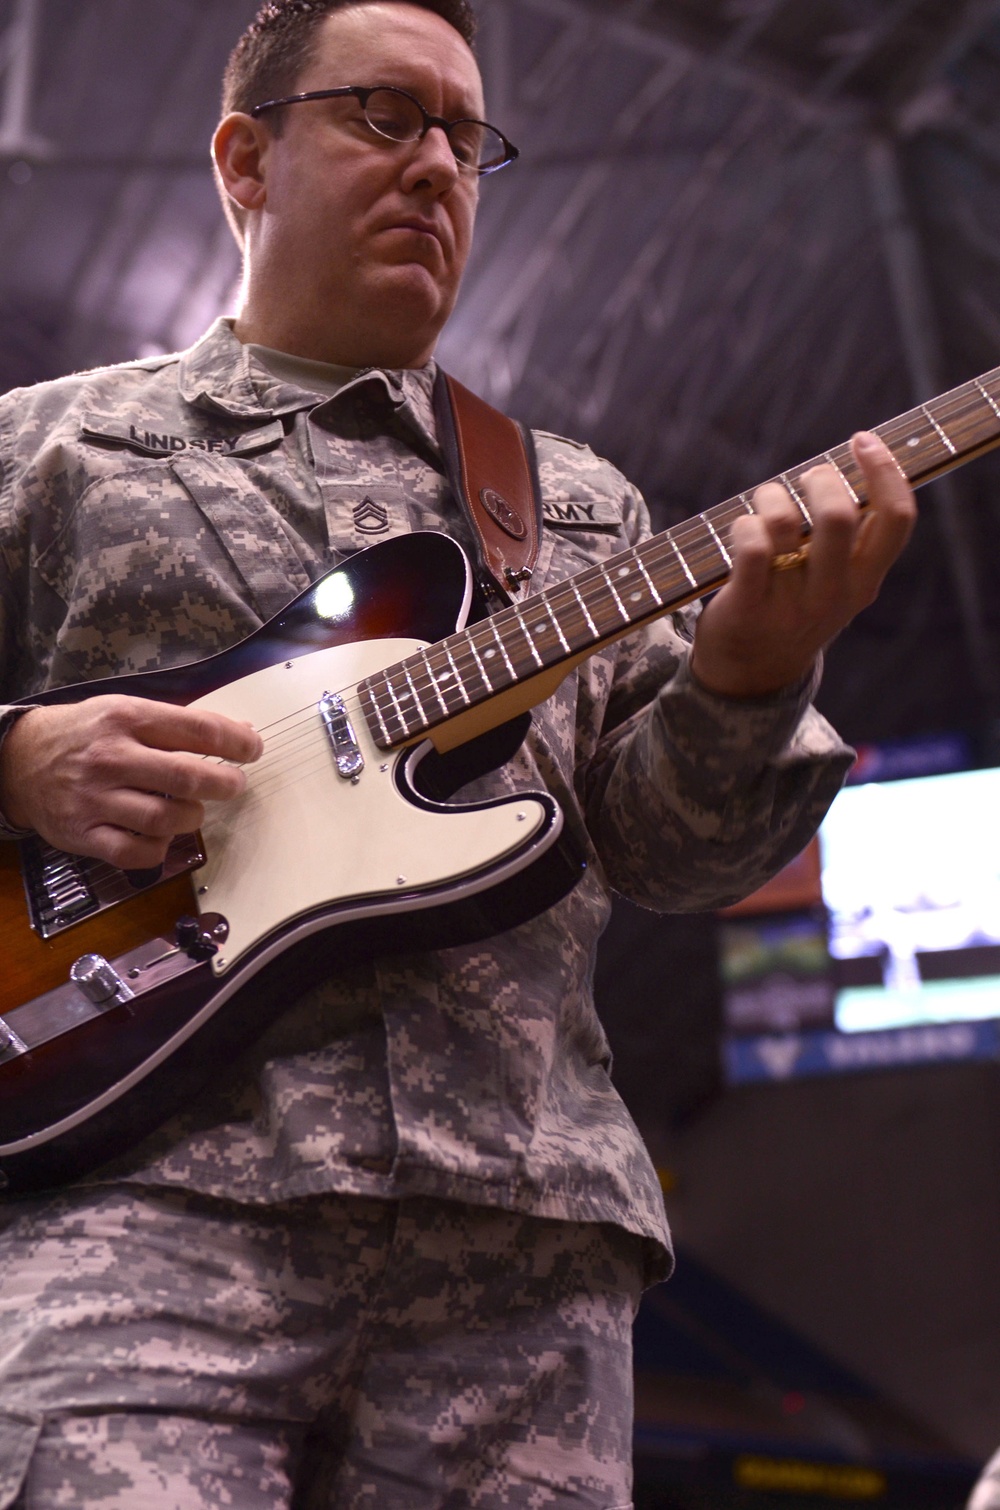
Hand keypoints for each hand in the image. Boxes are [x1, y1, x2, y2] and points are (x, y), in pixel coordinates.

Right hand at [0, 695, 262, 867]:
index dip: (236, 742)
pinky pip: (136, 852)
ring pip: (165, 818)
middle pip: (187, 776)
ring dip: (192, 817)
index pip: (197, 729)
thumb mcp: (126, 711)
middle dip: (224, 783)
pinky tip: (162, 834)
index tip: (253, 749)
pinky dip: (159, 848)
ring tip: (193, 810)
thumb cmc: (84, 734)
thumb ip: (179, 723)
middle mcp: (111, 758)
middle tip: (234, 785)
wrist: (19, 758)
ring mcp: (95, 798)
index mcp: (126, 718)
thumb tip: (240, 731)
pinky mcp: (83, 834)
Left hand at [690, 432, 915, 697]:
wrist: (751, 674)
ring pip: (785, 523)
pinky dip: (744, 525)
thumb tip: (855, 465)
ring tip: (766, 503)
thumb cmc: (795, 606)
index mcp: (865, 581)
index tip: (863, 441)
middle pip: (839, 514)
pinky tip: (743, 529)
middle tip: (805, 479)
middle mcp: (834, 593)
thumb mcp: (838, 582)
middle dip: (819, 478)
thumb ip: (851, 538)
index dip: (885, 470)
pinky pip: (751, 547)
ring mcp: (791, 603)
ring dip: (770, 496)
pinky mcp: (748, 607)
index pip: (897, 518)